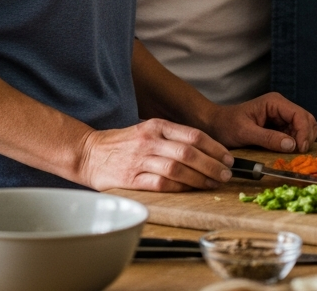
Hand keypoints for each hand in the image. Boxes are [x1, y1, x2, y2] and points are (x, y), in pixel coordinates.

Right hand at [77, 118, 235, 191]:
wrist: (88, 152)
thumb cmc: (122, 143)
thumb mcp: (147, 130)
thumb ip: (171, 137)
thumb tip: (203, 149)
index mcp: (156, 125)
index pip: (193, 134)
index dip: (214, 147)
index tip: (228, 157)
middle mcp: (150, 140)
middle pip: (189, 152)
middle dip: (212, 164)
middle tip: (226, 174)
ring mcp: (140, 159)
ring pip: (178, 168)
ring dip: (200, 178)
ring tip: (213, 184)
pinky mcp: (132, 178)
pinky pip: (162, 183)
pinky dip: (180, 187)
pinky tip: (191, 190)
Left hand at [202, 93, 316, 154]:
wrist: (216, 125)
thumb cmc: (227, 125)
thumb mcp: (245, 132)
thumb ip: (268, 138)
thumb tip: (292, 145)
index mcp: (274, 102)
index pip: (300, 115)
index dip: (304, 132)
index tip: (300, 149)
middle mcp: (281, 107)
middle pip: (307, 120)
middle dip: (306, 136)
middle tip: (299, 153)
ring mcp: (281, 117)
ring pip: (304, 128)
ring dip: (302, 141)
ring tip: (293, 153)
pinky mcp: (280, 127)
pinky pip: (296, 135)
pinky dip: (297, 144)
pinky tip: (288, 152)